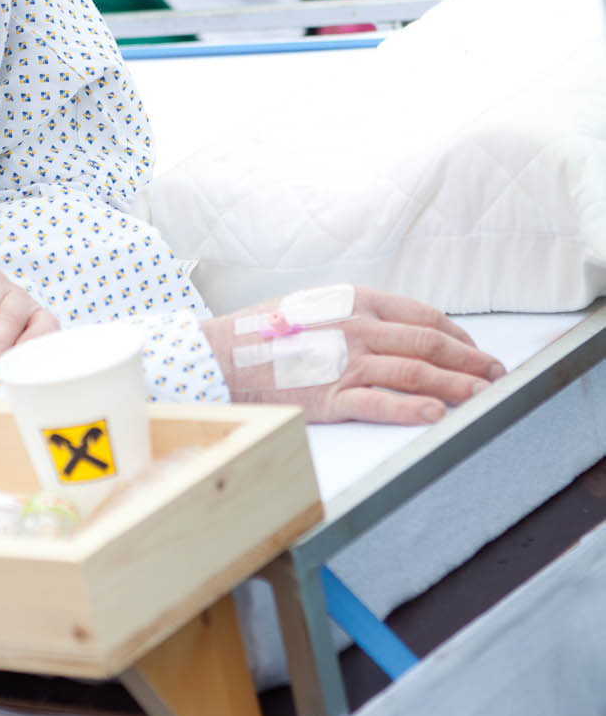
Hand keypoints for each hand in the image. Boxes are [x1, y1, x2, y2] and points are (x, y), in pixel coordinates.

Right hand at [203, 287, 504, 424]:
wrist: (219, 354)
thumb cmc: (262, 332)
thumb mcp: (314, 304)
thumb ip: (354, 314)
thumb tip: (392, 330)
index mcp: (355, 300)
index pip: (424, 316)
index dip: (458, 335)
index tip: (475, 350)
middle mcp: (357, 327)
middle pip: (431, 344)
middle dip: (472, 361)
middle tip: (496, 376)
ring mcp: (345, 362)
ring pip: (417, 373)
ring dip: (459, 386)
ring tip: (486, 399)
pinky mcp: (330, 396)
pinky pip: (381, 403)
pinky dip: (413, 408)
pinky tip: (437, 414)